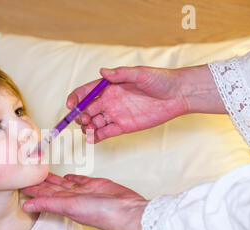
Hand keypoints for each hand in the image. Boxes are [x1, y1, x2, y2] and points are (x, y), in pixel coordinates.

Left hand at [20, 172, 147, 229]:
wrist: (127, 211)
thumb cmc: (100, 213)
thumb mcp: (69, 206)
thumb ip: (47, 203)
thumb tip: (25, 207)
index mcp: (64, 204)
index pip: (43, 195)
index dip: (32, 189)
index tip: (19, 182)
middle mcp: (72, 198)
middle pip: (51, 189)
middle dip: (40, 182)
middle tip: (28, 172)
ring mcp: (84, 192)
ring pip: (64, 183)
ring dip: (53, 178)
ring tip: (42, 171)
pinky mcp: (96, 185)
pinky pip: (80, 180)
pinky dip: (73, 177)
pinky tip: (68, 174)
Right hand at [67, 65, 222, 142]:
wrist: (178, 95)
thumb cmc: (160, 80)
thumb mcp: (140, 73)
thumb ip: (120, 74)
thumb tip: (102, 71)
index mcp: (108, 86)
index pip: (85, 93)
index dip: (75, 98)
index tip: (71, 105)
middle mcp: (108, 101)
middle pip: (85, 109)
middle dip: (79, 115)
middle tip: (83, 119)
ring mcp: (114, 114)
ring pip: (93, 123)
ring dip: (86, 127)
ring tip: (88, 129)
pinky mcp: (123, 127)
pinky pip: (104, 133)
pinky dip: (96, 137)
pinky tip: (92, 139)